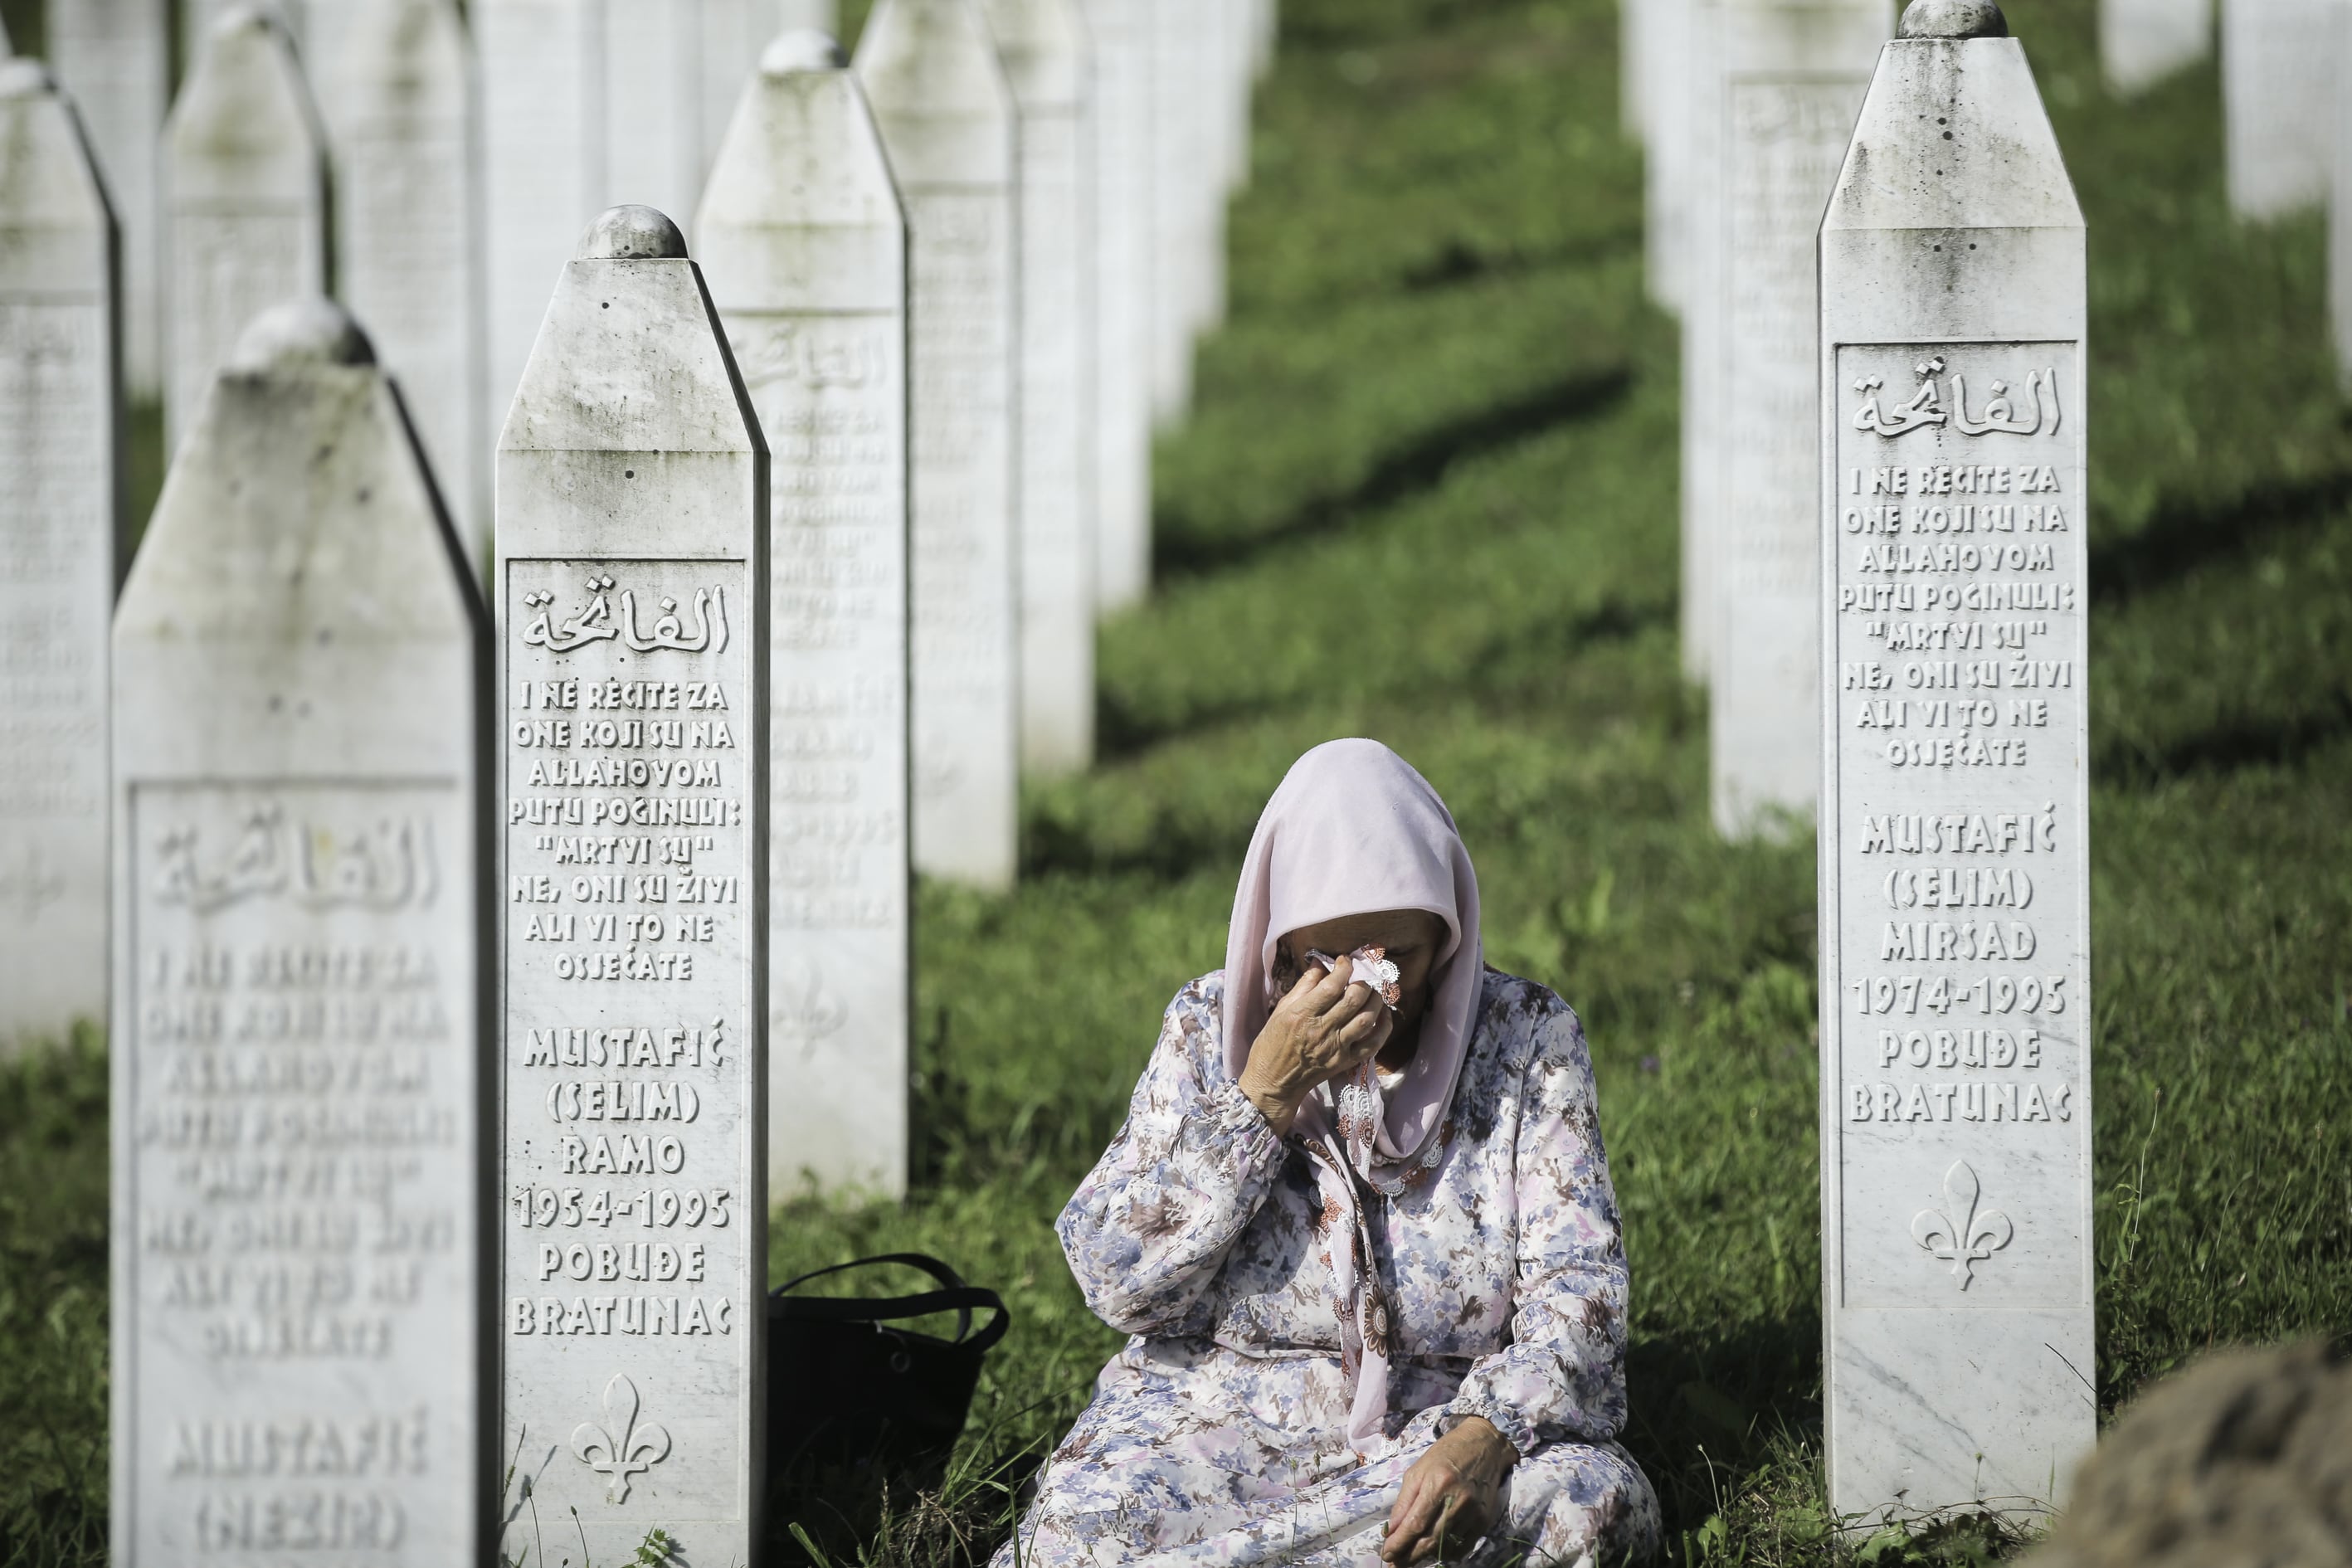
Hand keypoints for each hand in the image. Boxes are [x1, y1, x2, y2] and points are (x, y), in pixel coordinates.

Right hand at [1236, 953, 1393, 1135]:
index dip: (1344, 968)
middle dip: (1364, 980)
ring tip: (1375, 991)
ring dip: (1376, 1000)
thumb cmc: (1272, 1043)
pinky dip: (1383, 1027)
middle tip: (1364, 973)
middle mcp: (1322, 1030)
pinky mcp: (1345, 1062)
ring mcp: (1336, 1048)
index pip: (1332, 986)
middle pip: (1354, 999)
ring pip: (1367, 1018)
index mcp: (1302, 1014)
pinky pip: (1373, 1044)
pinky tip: (1383, 1015)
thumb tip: (1321, 962)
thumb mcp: (1281, 1010)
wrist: (1273, 1082)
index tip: (1345, 960)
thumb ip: (1304, 986)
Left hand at [1380, 1417, 1513, 1565]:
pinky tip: (1434, 1552)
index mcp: (1437, 1483)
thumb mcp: (1417, 1471)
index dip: (1399, 1543)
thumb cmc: (1445, 1454)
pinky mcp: (1484, 1520)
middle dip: (1409, 1556)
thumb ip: (1404, 1502)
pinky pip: (1463, 1547)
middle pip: (1430, 1540)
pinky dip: (1446, 1554)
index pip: (1415, 1523)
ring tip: (1411, 1557)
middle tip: (1395, 1563)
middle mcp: (1458, 1500)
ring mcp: (1474, 1512)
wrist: (1484, 1446)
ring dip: (1425, 1556)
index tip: (1386, 1554)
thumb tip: (1391, 1531)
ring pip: (1445, 1546)